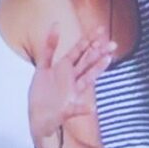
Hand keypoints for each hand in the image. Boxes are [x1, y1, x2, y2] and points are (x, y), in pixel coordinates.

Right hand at [27, 26, 109, 147]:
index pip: (90, 71)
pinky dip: (50, 41)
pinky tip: (55, 27)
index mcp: (75, 87)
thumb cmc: (53, 119)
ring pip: (71, 54)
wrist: (38, 120)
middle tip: (109, 37)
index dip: (99, 61)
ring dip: (81, 44)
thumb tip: (92, 109)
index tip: (110, 53)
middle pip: (86, 60)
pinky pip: (46, 54)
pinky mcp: (43, 72)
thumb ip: (77, 109)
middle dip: (97, 49)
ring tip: (92, 32)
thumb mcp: (66, 114)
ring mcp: (57, 73)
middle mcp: (69, 77)